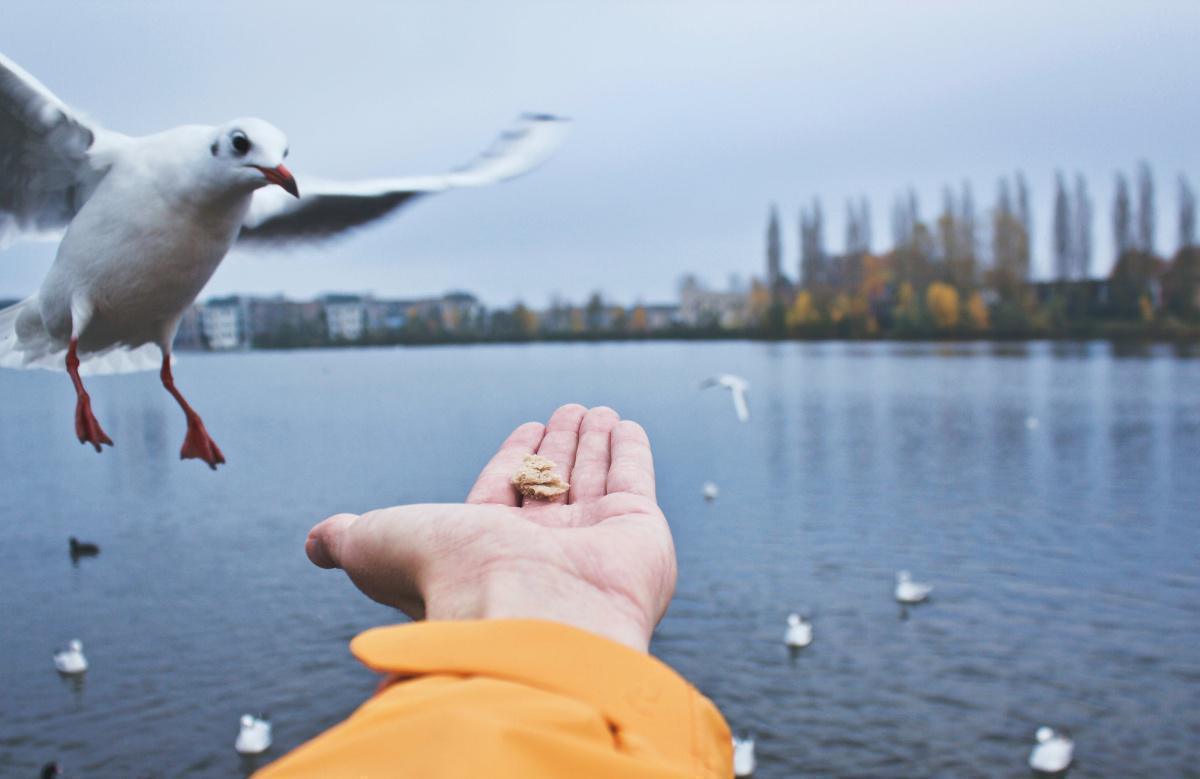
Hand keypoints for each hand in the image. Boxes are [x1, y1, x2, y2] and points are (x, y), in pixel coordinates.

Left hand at [305, 404, 676, 651]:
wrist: (528, 616)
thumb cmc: (451, 582)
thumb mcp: (379, 545)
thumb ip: (351, 537)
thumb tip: (315, 541)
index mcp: (487, 551)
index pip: (503, 491)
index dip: (514, 458)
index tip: (526, 428)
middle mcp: (541, 551)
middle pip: (551, 483)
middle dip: (558, 446)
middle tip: (567, 410)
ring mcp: (593, 544)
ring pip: (592, 477)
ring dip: (593, 441)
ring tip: (594, 409)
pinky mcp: (639, 534)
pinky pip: (634, 480)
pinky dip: (631, 451)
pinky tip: (625, 426)